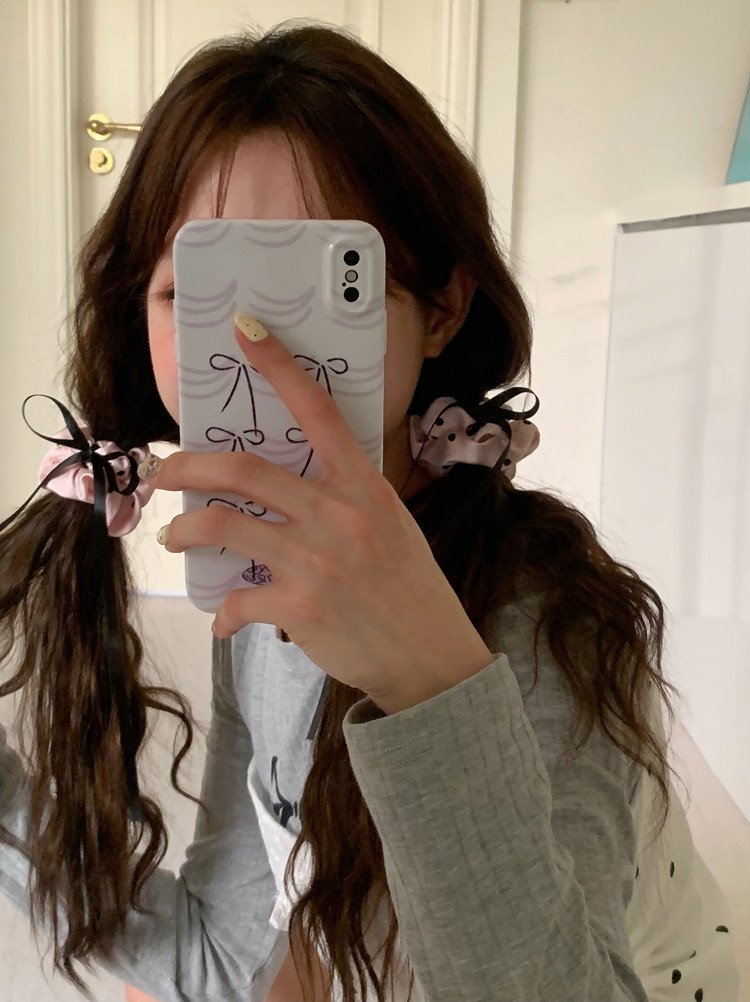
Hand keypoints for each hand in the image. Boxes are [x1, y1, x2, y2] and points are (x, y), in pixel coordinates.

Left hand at [149, 316, 494, 713]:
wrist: (428, 654)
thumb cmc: (407, 585)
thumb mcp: (389, 523)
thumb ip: (342, 498)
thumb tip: (284, 491)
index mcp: (363, 485)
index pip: (318, 411)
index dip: (279, 366)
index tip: (246, 329)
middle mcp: (338, 514)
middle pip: (243, 470)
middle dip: (187, 466)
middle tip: (163, 472)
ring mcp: (316, 560)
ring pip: (224, 526)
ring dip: (185, 531)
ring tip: (175, 536)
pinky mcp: (298, 606)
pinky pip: (237, 600)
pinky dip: (223, 611)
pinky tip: (225, 617)